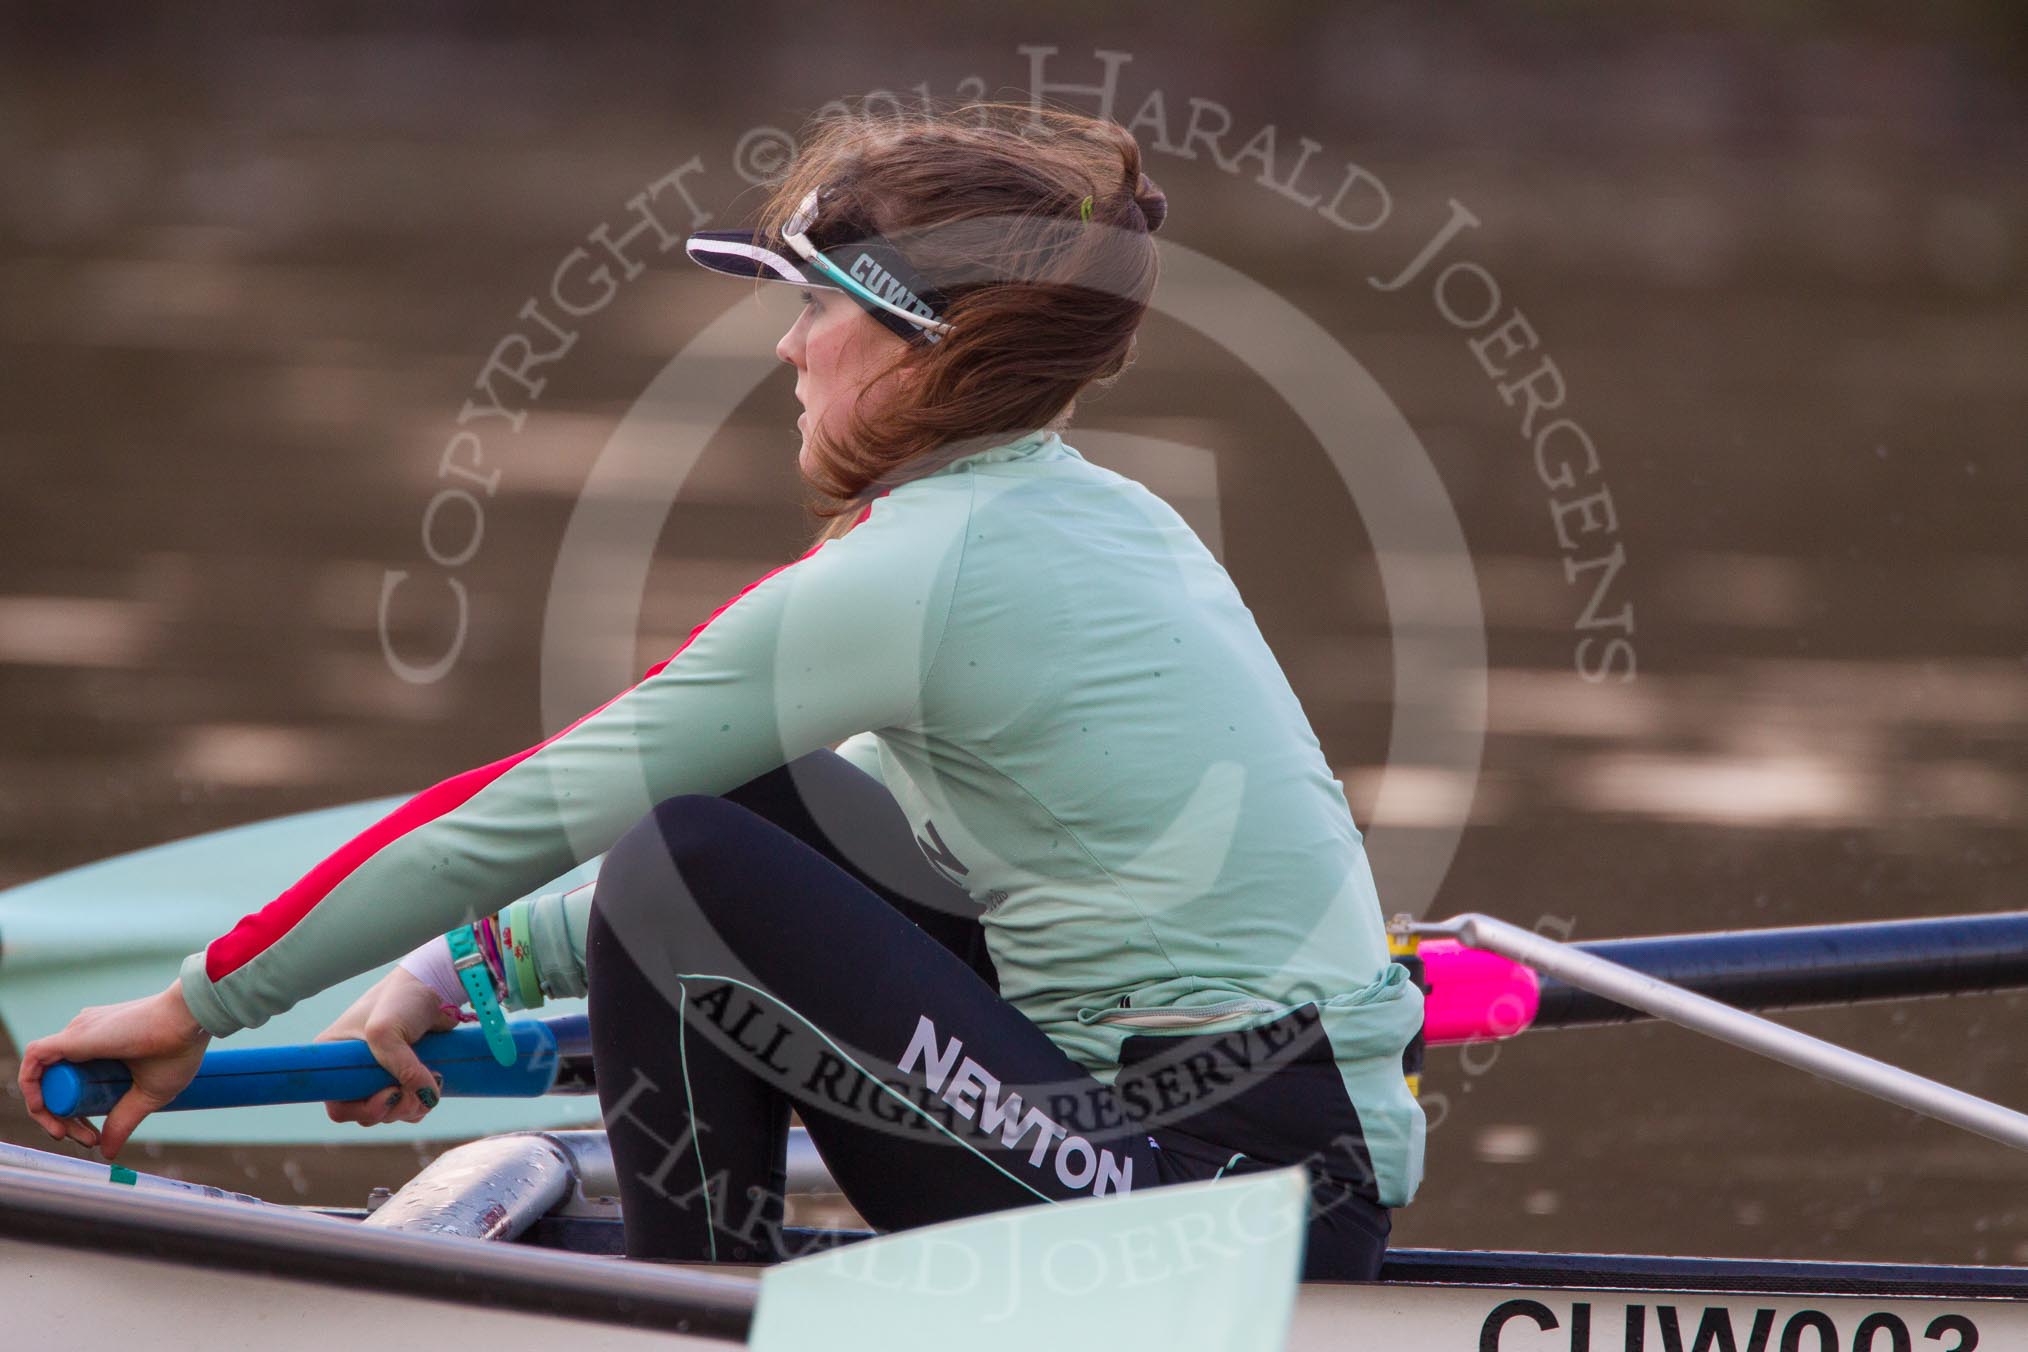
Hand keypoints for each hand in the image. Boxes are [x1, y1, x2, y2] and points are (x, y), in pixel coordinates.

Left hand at [19, 982, 209, 1159]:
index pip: (74, 1085)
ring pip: (43, 1078)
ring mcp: (76, 1034)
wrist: (190, 1020)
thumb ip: (124, 1120)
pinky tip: (44, 1110)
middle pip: (56, 1085)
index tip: (95, 1138)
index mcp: (102, 1046)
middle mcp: (84, 1036)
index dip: (77, 1116)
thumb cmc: (179, 1049)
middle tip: (87, 1141)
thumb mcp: (148, 1095)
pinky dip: (32, 1089)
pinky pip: (33, 1063)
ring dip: (48, 1112)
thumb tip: (108, 1153)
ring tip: (68, 1133)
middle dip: (64, 1120)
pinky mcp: (70, 1037)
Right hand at [314, 967, 461, 1125]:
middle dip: (392, 1108)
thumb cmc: (401, 998)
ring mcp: (380, 1073)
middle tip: (411, 1092)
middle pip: (366, 1113)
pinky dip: (422, 1102)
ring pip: (390, 1112)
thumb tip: (425, 1098)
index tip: (388, 1094)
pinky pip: (409, 1106)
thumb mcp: (386, 1031)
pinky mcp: (406, 1074)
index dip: (361, 1110)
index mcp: (333, 1057)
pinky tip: (435, 1083)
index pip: (337, 1104)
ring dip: (410, 1106)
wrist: (436, 984)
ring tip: (429, 1082)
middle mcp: (353, 1069)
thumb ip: (401, 1069)